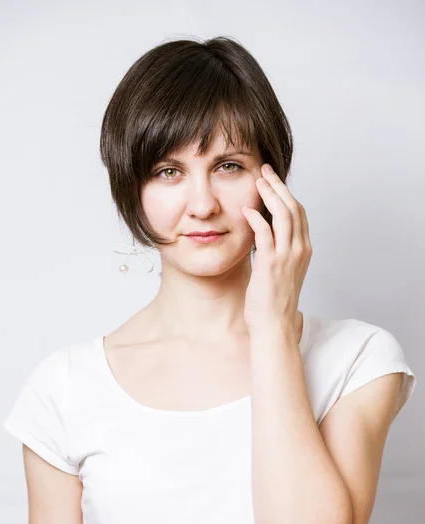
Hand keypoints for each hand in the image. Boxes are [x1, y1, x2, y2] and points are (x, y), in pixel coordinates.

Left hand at [242, 163, 311, 331]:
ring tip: (257, 182)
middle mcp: (300, 250)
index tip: (272, 180)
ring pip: (283, 215)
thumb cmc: (272, 300)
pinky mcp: (271, 265)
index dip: (286, 193)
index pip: (299, 213)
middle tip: (265, 170)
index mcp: (304, 250)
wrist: (273, 324)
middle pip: (293, 208)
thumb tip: (262, 231)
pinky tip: (247, 210)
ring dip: (270, 195)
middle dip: (279, 186)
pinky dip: (257, 218)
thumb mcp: (280, 269)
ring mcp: (288, 257)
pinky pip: (265, 234)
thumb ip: (276, 249)